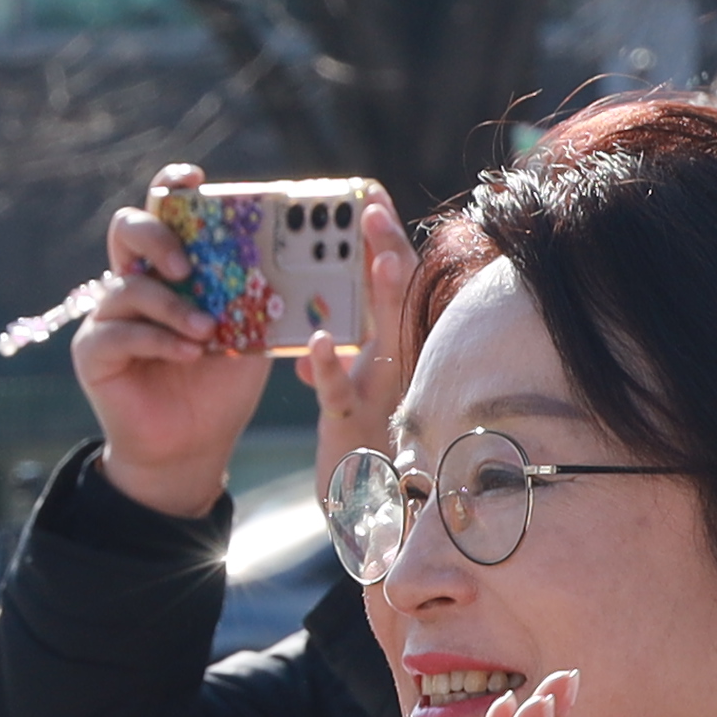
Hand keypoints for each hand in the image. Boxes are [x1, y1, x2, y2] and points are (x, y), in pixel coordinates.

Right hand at [55, 173, 259, 518]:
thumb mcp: (250, 332)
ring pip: (126, 287)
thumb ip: (256, 294)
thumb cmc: (220, 385)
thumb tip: (290, 255)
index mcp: (170, 269)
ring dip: (170, 307)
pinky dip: (156, 340)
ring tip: (206, 331)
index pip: (163, 211)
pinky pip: (117, 333)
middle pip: (128, 230)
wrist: (193, 446)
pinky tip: (186, 354)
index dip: (172, 187)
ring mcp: (108, 317)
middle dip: (158, 237)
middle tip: (188, 265)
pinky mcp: (93, 352)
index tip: (194, 180)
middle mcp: (134, 282)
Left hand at [285, 225, 414, 502]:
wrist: (371, 518)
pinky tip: (317, 341)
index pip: (397, 288)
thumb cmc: (368, 452)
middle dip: (388, 250)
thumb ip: (349, 360)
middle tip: (373, 207)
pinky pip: (340, 393)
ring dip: (381, 294)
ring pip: (384, 336)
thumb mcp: (362, 398)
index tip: (372, 198)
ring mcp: (380, 394)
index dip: (386, 242)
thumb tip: (321, 334)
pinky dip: (330, 367)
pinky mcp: (351, 426)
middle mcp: (399, 367)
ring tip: (375, 253)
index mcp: (400, 353)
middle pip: (398, 298)